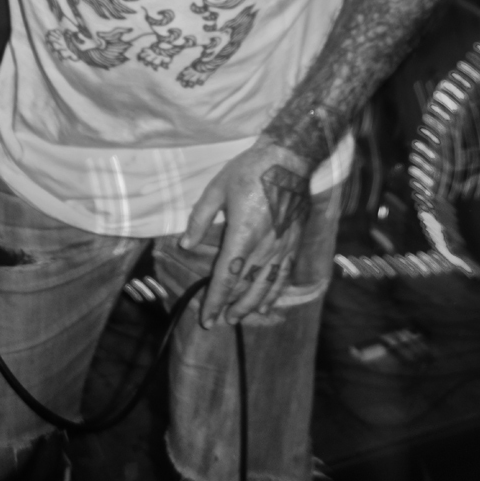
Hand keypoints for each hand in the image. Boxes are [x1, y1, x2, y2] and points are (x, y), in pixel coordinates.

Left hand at [179, 137, 311, 328]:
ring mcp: (282, 246)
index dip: (215, 300)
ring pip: (267, 286)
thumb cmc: (250, 170)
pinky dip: (275, 293)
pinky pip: (284, 275)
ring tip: (240, 317)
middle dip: (232, 307)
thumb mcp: (217, 189)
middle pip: (246, 286)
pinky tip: (268, 302)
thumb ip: (199, 218)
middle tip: (221, 320)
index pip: (226, 277)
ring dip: (252, 305)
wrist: (289, 159)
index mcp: (242, 234)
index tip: (207, 318)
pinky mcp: (294, 242)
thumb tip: (185, 244)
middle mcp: (264, 246)